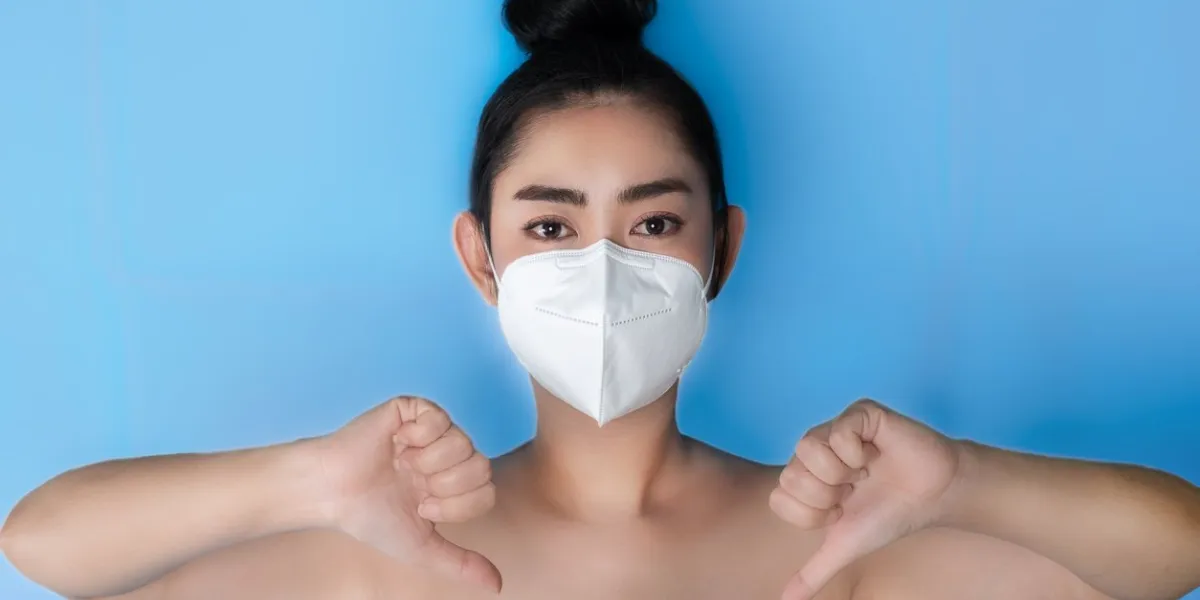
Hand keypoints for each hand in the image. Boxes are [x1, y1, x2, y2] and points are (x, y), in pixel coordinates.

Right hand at [313, 396, 500, 592]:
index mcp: (454, 482)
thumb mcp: (421, 547)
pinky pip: (439, 417)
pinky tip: (398, 443)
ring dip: (428, 462)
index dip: (456, 505)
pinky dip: (417, 437)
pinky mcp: (413, 409)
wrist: (333, 494)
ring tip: (403, 465)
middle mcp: (449, 454)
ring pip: (463, 442)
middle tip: (414, 486)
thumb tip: (497, 586)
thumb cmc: (371, 517)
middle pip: (482, 466)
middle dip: (445, 486)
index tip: (423, 506)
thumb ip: (460, 563)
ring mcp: (432, 429)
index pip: (487, 491)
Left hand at [770, 399, 962, 599]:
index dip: (815, 513)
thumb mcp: (846, 546)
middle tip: (855, 490)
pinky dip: (858, 453)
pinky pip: (839, 432)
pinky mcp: (859, 413)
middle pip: (791, 475)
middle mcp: (813, 450)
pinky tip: (875, 455)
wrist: (935, 495)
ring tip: (864, 472)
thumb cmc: (890, 515)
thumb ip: (814, 571)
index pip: (780, 497)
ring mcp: (834, 429)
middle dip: (829, 495)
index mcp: (804, 477)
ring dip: (842, 473)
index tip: (842, 510)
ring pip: (808, 449)